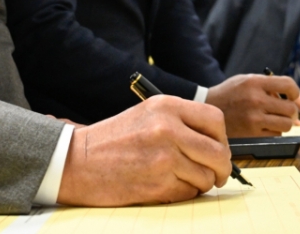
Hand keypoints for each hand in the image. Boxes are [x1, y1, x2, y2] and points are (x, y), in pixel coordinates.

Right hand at [57, 95, 230, 205]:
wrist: (77, 161)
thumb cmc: (113, 140)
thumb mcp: (147, 115)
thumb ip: (181, 122)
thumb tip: (216, 143)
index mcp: (166, 106)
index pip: (215, 120)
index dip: (222, 139)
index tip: (219, 149)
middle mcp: (168, 128)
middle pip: (218, 152)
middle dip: (222, 168)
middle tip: (217, 174)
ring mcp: (164, 157)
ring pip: (207, 176)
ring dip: (201, 182)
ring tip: (183, 178)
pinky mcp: (158, 183)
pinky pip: (190, 192)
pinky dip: (185, 193)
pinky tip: (167, 186)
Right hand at [206, 74, 299, 136]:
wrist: (207, 109)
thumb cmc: (231, 93)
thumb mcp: (248, 80)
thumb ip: (272, 87)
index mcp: (255, 82)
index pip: (288, 85)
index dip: (295, 92)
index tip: (292, 96)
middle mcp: (255, 99)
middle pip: (291, 109)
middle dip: (291, 111)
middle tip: (283, 111)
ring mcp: (253, 118)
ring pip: (286, 124)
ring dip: (284, 122)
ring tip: (273, 119)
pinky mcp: (251, 134)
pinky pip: (276, 135)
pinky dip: (274, 132)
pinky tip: (264, 126)